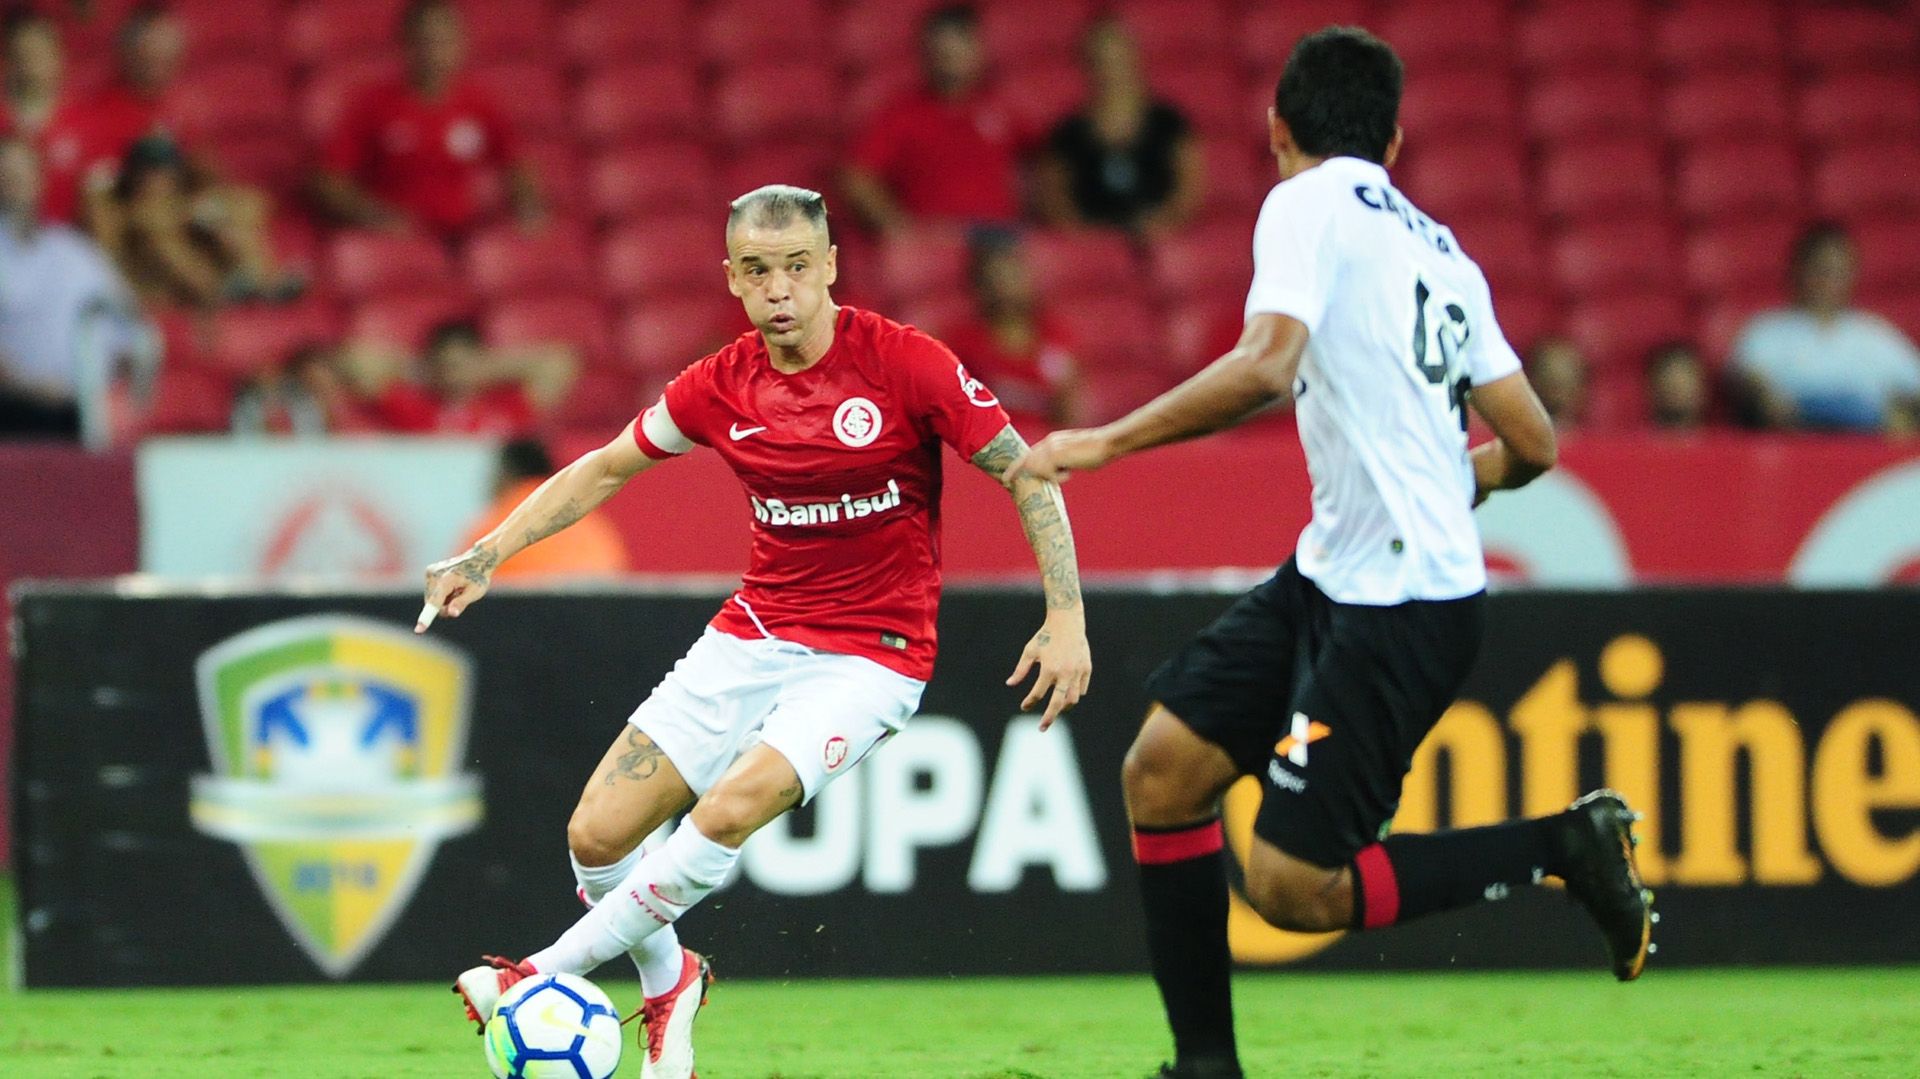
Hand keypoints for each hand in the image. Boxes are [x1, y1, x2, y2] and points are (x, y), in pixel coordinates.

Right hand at [417, 545, 498, 631]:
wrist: (477, 560)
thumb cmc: (478, 577)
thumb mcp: (475, 592)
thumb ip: (461, 602)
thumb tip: (451, 613)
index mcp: (446, 580)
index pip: (434, 603)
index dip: (427, 618)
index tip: (419, 630)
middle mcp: (434, 574)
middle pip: (432, 604)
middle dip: (444, 606)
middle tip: (460, 597)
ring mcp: (430, 572)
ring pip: (431, 599)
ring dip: (443, 600)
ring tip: (456, 589)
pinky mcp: (428, 572)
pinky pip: (431, 592)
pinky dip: (441, 593)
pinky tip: (451, 586)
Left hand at [1004, 427, 1116, 483]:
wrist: (1106, 443)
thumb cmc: (1095, 451)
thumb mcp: (1072, 455)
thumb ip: (1059, 461)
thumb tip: (1052, 474)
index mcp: (1052, 440)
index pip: (1028, 454)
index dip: (1016, 467)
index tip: (1006, 479)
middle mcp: (1048, 442)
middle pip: (1027, 462)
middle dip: (1019, 473)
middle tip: (1010, 482)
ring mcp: (1050, 448)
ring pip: (1038, 470)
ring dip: (1053, 476)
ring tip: (1068, 470)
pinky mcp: (1055, 455)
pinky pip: (1050, 474)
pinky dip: (1061, 477)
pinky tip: (1072, 470)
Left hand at [1005, 613, 1091, 729]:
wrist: (1067, 621)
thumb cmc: (1045, 636)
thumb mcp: (1030, 651)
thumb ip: (1021, 670)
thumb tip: (1010, 684)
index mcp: (1049, 669)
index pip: (1037, 693)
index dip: (1029, 702)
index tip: (1024, 707)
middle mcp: (1064, 673)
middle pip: (1057, 703)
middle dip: (1049, 718)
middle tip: (1042, 728)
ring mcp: (1077, 672)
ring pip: (1072, 699)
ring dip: (1063, 707)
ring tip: (1056, 710)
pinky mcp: (1086, 669)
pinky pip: (1081, 689)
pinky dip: (1074, 695)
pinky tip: (1066, 696)